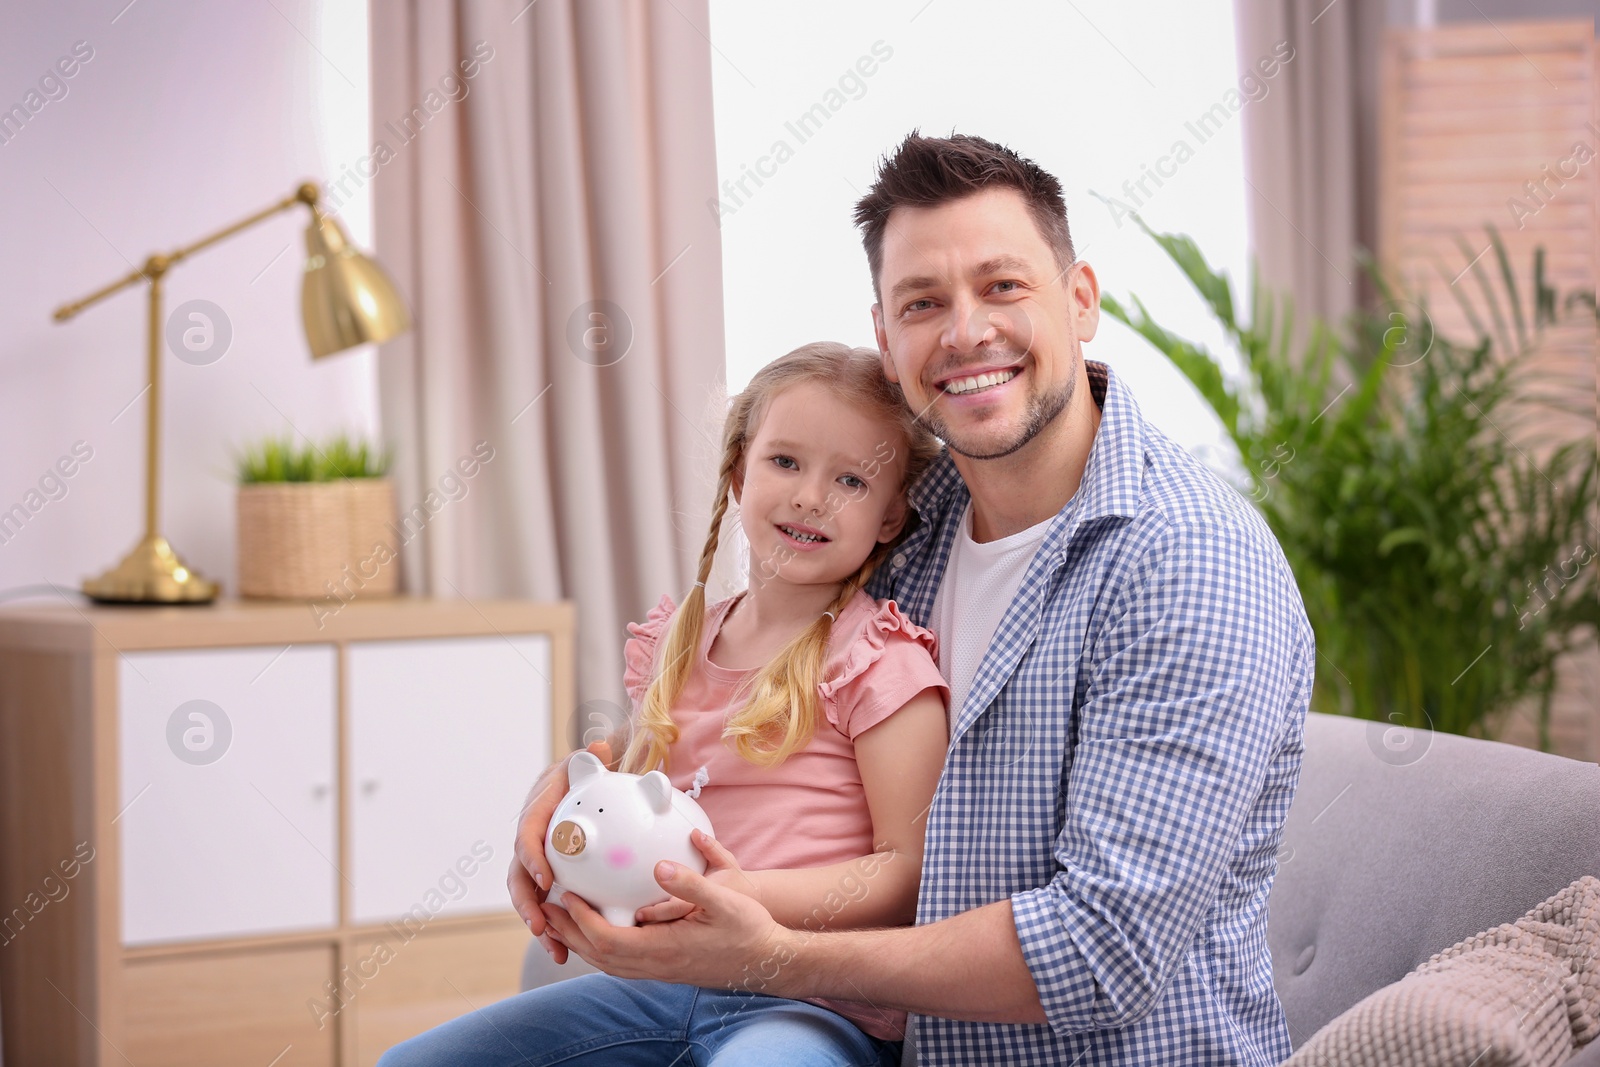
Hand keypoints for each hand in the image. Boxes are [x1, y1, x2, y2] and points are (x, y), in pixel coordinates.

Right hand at [508, 739, 612, 962]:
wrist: (586, 780)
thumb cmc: (589, 769)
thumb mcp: (591, 760)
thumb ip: (594, 757)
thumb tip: (599, 747)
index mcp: (539, 808)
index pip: (528, 833)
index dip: (531, 856)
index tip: (543, 878)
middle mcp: (533, 834)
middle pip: (518, 872)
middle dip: (526, 902)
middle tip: (540, 927)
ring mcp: (538, 856)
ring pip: (529, 894)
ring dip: (538, 922)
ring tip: (554, 948)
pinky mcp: (550, 873)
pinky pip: (546, 900)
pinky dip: (554, 925)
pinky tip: (567, 950)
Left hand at [539, 845, 793, 989]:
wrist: (766, 962)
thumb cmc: (748, 930)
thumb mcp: (725, 900)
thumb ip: (690, 884)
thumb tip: (660, 867)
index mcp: (664, 949)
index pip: (608, 938)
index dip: (583, 919)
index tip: (569, 895)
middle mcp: (655, 965)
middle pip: (597, 954)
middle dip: (568, 932)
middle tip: (546, 907)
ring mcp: (658, 971)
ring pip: (606, 962)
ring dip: (579, 941)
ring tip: (561, 919)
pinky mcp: (662, 969)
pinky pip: (619, 963)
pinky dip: (599, 948)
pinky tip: (596, 932)